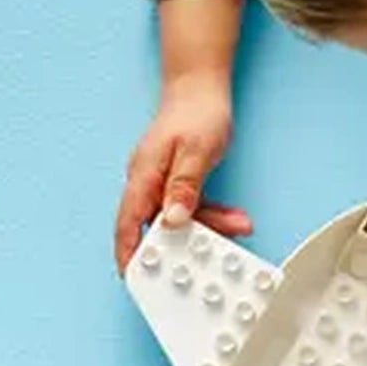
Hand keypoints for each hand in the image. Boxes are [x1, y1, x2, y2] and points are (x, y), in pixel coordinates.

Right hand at [114, 74, 252, 270]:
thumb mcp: (195, 151)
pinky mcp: (175, 182)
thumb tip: (172, 220)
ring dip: (207, 229)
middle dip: (183, 246)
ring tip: (237, 227)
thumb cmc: (196, 111)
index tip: (135, 280)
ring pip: (178, 219)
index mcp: (142, 177)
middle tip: (207, 261)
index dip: (129, 255)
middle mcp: (146, 183)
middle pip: (156, 228)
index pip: (129, 225)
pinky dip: (210, 216)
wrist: (200, 85)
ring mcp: (159, 183)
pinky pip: (189, 208)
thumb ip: (183, 187)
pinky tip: (232, 219)